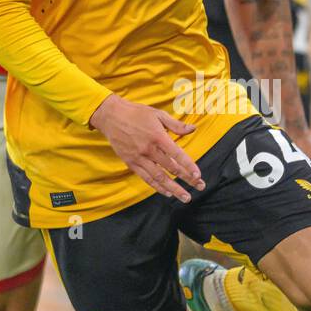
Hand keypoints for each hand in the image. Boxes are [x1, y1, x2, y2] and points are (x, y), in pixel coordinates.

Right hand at [89, 95, 205, 202]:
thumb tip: (193, 129)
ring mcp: (139, 158)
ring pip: (159, 177)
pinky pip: (146, 178)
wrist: (111, 116)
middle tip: (200, 187)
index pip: (177, 154)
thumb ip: (176, 124)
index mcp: (158, 136)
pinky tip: (167, 193)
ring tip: (185, 198)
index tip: (198, 176)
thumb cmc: (136, 113)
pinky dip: (157, 187)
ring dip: (174, 189)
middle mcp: (149, 150)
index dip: (188, 166)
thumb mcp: (158, 114)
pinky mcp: (131, 163)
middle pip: (171, 168)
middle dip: (187, 179)